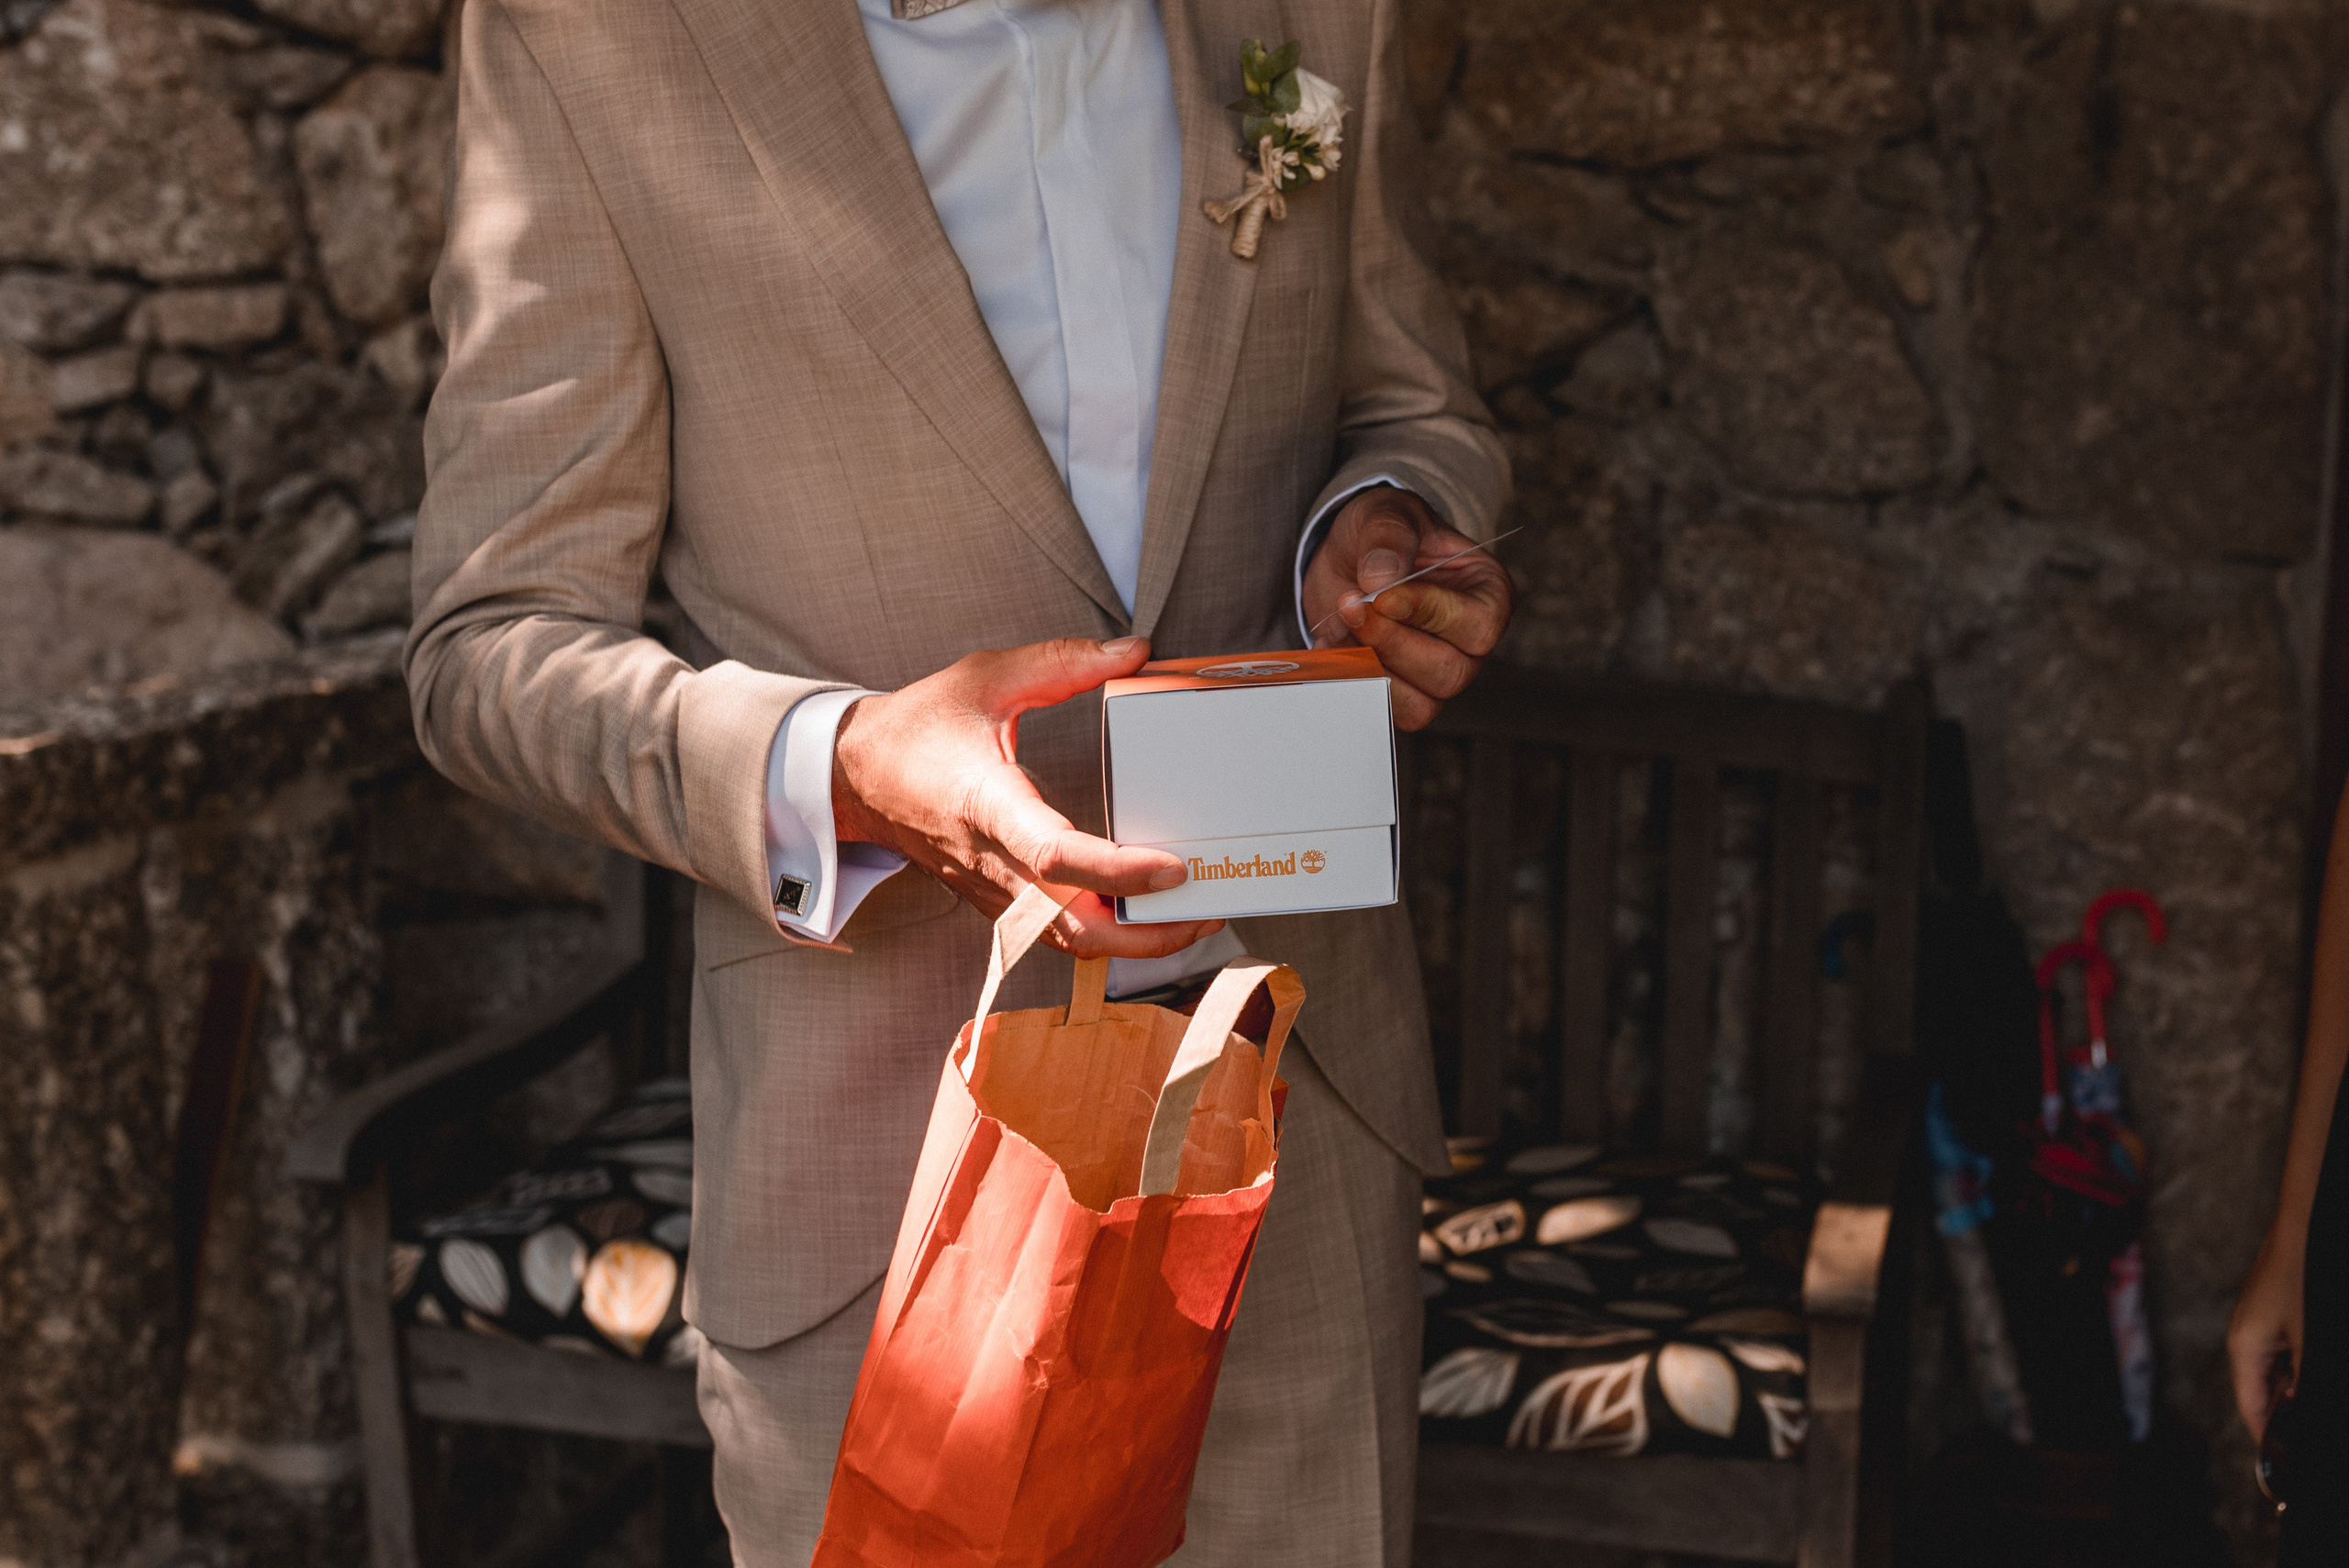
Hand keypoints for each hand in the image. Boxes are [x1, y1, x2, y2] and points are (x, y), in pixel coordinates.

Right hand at [832, 637, 1224, 960]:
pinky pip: (1055, 934)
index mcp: (989, 804)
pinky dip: (1105, 934)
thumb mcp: (986, 677)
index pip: (1056, 855)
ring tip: (1190, 918)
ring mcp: (993, 890)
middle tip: (1206, 912)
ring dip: (1132, 944)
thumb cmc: (918, 728)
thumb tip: (1136, 651)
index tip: (1173, 867)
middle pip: (1074, 928)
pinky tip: (1143, 913)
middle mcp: (993, 860)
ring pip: (1068, 942)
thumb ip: (1062, 662)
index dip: (1119, 871)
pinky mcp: (997, 901)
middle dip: (1146, 935)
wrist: (854, 777)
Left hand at [1301, 486, 1511, 729]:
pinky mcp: (1405, 693)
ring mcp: (1440, 674)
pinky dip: (1353, 681)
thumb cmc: (1383, 534)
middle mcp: (1472, 643)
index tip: (1381, 596)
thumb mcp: (1388, 514)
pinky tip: (1335, 644)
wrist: (1348, 557)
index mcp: (1489, 594)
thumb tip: (1380, 581)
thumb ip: (1389, 538)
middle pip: (1449, 672)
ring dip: (1371, 666)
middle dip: (1392, 642)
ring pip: (1421, 704)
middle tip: (1351, 605)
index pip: (1478, 624)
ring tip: (1342, 622)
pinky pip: (1386, 710)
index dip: (1428, 614)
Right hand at [2229, 1215, 2306, 1440]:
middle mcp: (2243, 1340)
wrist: (2302, 1227)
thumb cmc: (2304, 1280)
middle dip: (2285, 1416)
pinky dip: (2296, 1372)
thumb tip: (2299, 1413)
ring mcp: (2257, 1327)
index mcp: (2244, 1347)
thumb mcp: (2309, 1340)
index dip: (2268, 1438)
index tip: (2286, 1465)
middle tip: (2310, 1439)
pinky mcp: (2271, 1316)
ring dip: (2294, 1393)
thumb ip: (2303, 1382)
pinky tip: (2314, 1377)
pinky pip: (2281, 1355)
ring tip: (2317, 1410)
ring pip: (2273, 1374)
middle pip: (2260, 1392)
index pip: (2251, 1407)